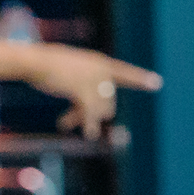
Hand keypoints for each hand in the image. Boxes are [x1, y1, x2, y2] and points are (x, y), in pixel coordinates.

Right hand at [19, 45, 162, 136]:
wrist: (35, 61)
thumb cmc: (47, 66)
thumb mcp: (70, 71)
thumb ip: (85, 85)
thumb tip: (96, 110)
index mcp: (99, 62)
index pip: (123, 72)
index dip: (140, 78)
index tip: (157, 83)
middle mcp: (101, 70)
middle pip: (108, 100)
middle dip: (93, 112)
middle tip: (68, 120)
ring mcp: (93, 79)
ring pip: (100, 108)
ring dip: (86, 119)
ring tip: (70, 125)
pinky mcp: (83, 89)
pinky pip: (90, 112)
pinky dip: (87, 123)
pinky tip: (86, 133)